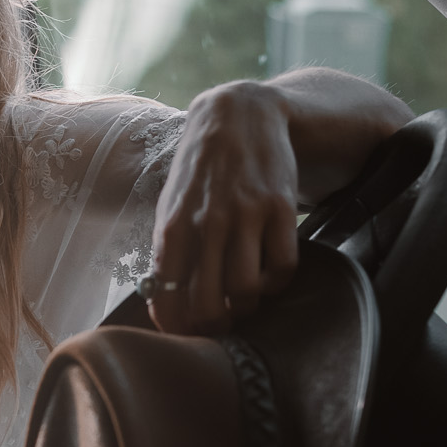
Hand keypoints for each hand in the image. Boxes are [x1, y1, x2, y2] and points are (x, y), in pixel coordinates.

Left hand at [146, 81, 298, 335]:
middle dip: (213, 325)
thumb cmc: (199, 170)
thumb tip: (163, 303)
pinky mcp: (280, 207)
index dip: (175, 326)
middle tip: (219, 322)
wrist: (237, 115)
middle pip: (207, 304)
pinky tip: (269, 276)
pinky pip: (283, 266)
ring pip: (247, 290)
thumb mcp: (171, 205)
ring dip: (246, 307)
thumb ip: (167, 251)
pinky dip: (277, 284)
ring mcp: (245, 214)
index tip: (183, 332)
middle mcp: (207, 223)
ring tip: (244, 300)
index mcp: (172, 226)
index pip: (166, 295)